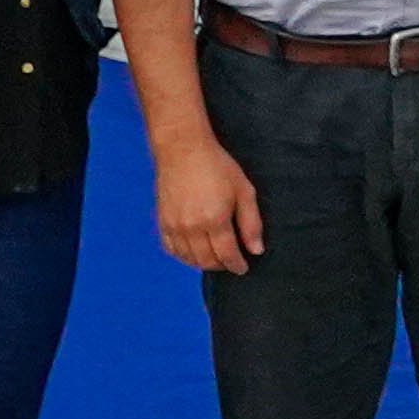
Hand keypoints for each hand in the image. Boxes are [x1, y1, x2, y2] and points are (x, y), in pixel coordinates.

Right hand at [153, 138, 264, 274]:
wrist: (183, 151)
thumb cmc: (218, 167)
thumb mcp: (244, 191)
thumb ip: (251, 223)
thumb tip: (256, 250)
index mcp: (215, 220)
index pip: (226, 254)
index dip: (236, 265)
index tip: (243, 267)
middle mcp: (191, 227)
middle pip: (207, 260)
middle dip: (221, 266)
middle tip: (231, 263)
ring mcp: (173, 226)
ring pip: (188, 258)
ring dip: (203, 263)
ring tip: (215, 259)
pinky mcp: (162, 221)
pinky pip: (171, 249)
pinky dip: (183, 255)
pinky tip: (194, 252)